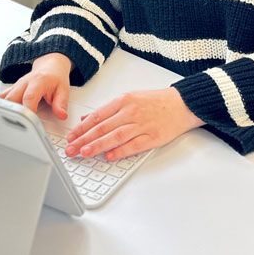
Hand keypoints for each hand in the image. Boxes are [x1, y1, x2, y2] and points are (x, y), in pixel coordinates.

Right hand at [0, 53, 71, 119]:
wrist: (49, 65)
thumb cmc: (55, 78)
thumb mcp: (63, 90)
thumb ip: (61, 103)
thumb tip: (62, 115)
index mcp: (38, 82)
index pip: (29, 97)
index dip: (28, 110)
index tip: (30, 123)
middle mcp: (24, 83)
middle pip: (13, 99)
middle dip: (13, 114)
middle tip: (18, 128)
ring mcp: (16, 86)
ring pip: (5, 99)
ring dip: (5, 111)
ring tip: (7, 126)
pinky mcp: (12, 89)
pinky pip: (1, 98)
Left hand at [64, 87, 203, 161]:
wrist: (182, 103)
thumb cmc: (156, 101)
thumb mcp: (129, 98)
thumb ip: (108, 110)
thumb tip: (86, 120)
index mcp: (123, 101)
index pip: (97, 116)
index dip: (82, 128)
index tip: (71, 137)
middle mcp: (131, 112)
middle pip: (103, 127)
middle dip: (84, 139)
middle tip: (71, 149)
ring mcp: (142, 124)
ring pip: (115, 136)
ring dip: (98, 145)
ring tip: (85, 152)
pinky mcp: (153, 137)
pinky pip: (134, 145)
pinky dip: (121, 151)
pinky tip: (109, 156)